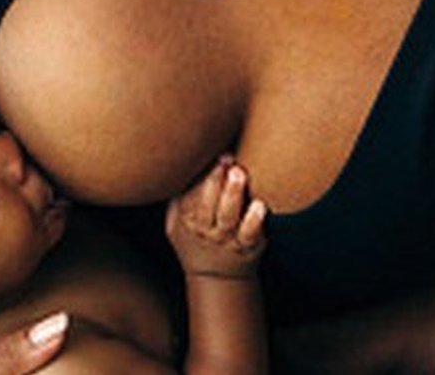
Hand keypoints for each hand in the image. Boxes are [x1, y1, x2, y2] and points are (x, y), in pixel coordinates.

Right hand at [166, 156, 266, 278]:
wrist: (215, 278)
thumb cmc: (196, 240)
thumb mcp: (175, 223)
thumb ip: (176, 198)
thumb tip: (178, 164)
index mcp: (186, 220)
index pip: (190, 196)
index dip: (201, 176)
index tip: (212, 156)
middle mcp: (205, 230)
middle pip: (207, 204)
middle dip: (215, 181)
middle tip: (225, 159)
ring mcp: (226, 239)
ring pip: (228, 217)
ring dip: (233, 195)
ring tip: (239, 174)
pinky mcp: (247, 246)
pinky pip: (249, 234)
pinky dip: (254, 221)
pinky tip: (260, 205)